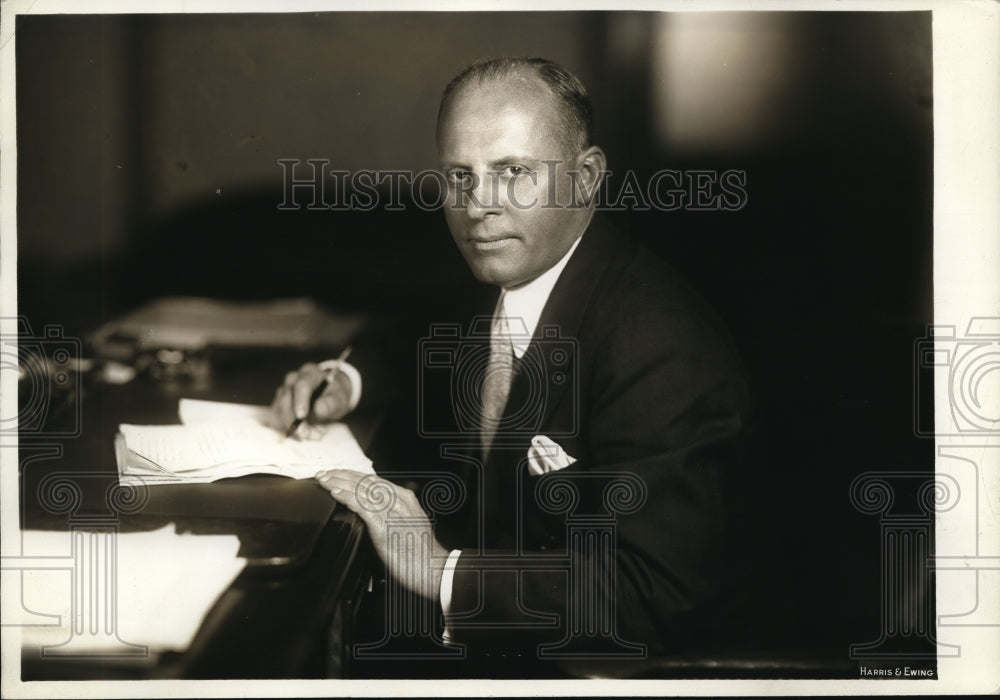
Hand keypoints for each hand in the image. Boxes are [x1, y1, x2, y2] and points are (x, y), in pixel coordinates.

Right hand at [270, 362, 352, 433]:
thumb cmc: (334, 395)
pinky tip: (302, 434)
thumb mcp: (339, 399)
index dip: (300, 401)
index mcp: (310, 373)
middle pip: (286, 398)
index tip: (301, 417)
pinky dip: (287, 428)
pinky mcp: (278, 403)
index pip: (302, 385)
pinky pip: (276, 417)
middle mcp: (293, 379)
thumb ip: (331, 403)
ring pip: (279, 409)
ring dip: (292, 426)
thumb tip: (318, 409)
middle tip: (310, 435)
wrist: (329, 395)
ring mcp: (284, 390)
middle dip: (294, 420)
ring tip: (312, 435)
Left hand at [316, 469, 448, 600]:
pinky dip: (348, 499)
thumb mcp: (410, 524)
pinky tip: (336, 494)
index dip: (352, 475)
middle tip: (323, 474)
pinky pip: (363, 507)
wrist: (431, 569)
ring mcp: (392, 512)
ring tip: (324, 481)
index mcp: (405, 498)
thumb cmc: (420, 551)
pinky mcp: (385, 526)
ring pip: (361, 491)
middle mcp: (399, 501)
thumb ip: (394, 512)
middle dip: (341, 476)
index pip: (374, 480)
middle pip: (365, 482)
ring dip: (339, 484)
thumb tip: (375, 508)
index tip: (336, 473)